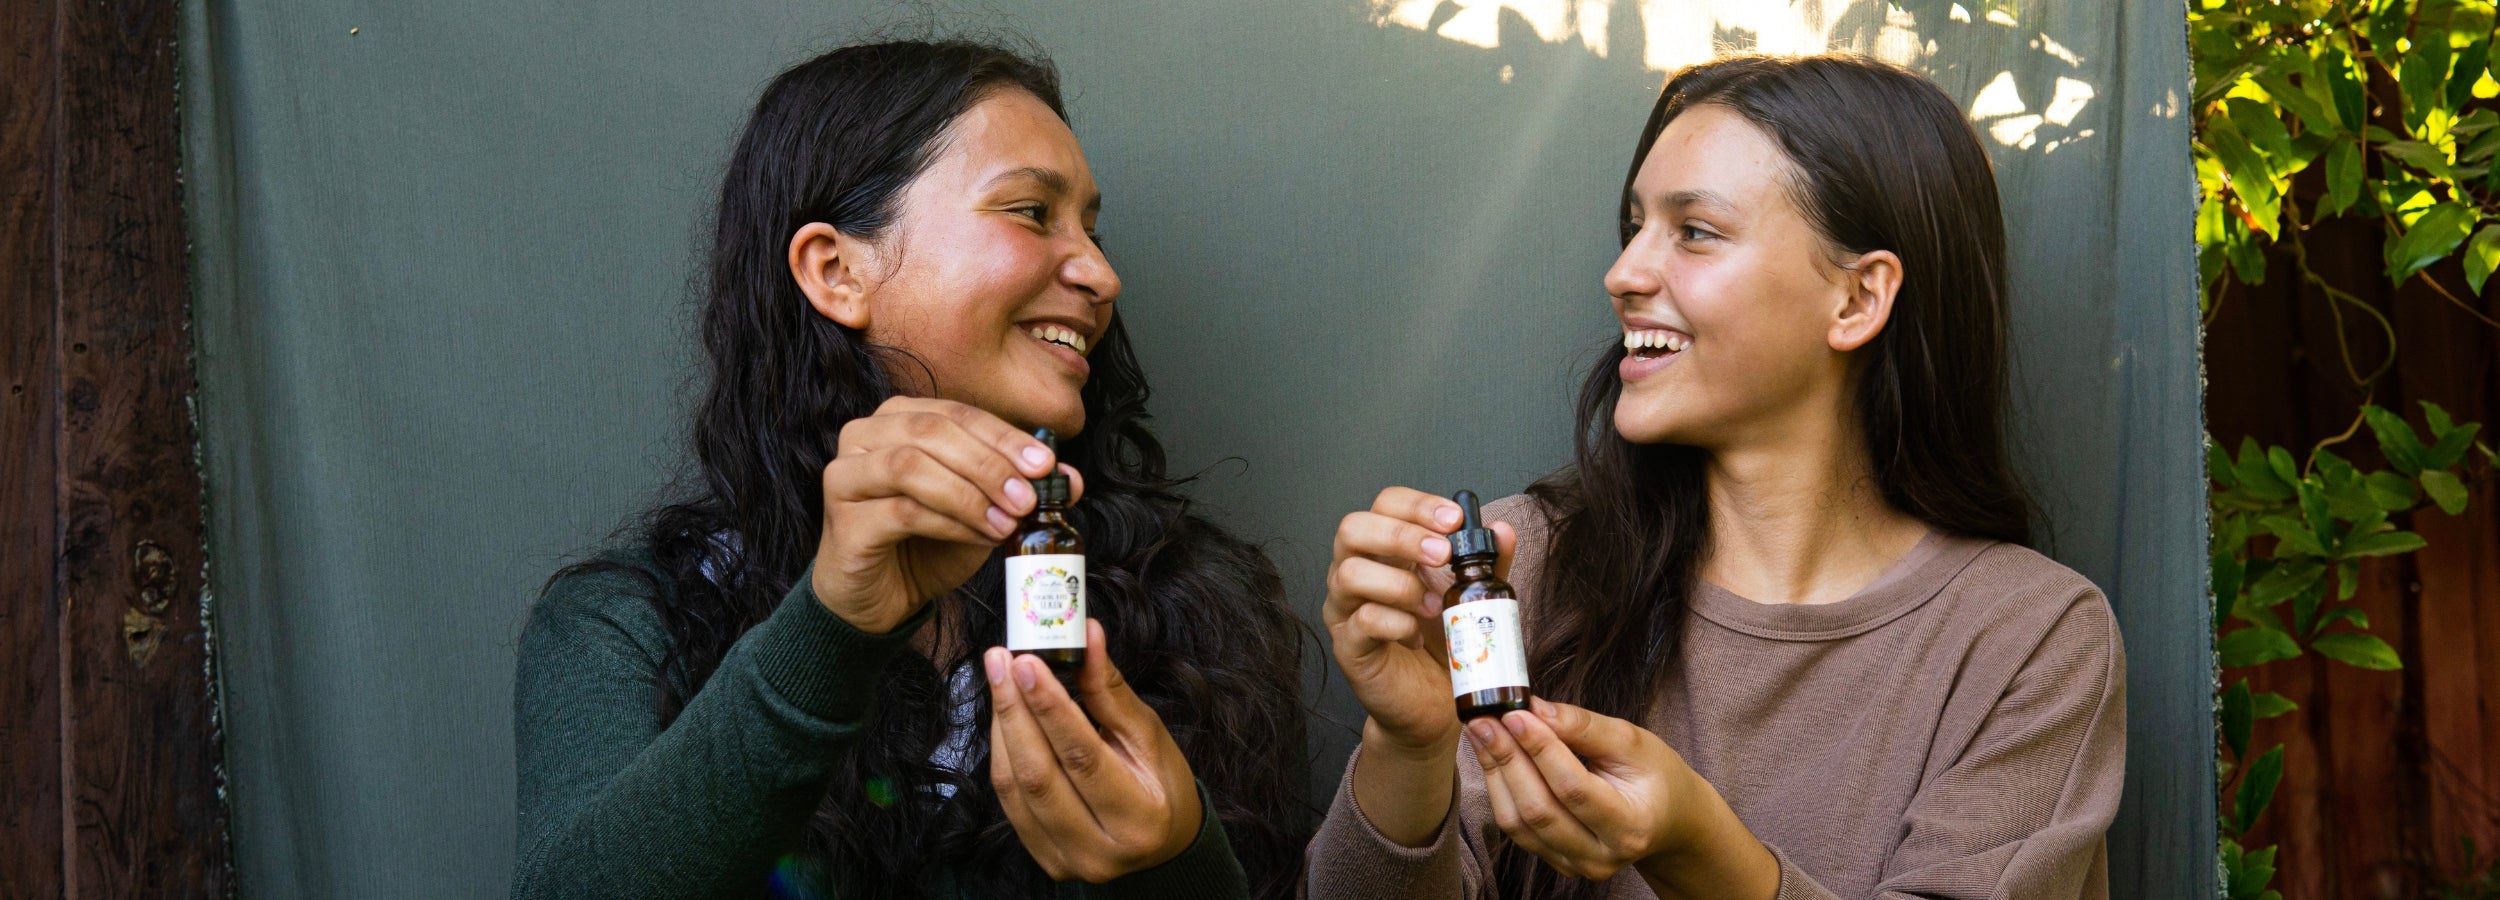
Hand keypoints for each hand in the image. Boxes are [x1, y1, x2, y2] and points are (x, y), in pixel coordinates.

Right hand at [811, 397, 1082, 632]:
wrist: (883, 597)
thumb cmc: (927, 544)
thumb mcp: (982, 510)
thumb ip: (1019, 488)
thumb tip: (1071, 478)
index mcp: (898, 418)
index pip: (957, 413)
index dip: (1004, 436)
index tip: (1046, 464)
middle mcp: (864, 435)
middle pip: (932, 431)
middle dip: (989, 463)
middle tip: (1028, 497)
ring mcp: (846, 474)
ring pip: (911, 466)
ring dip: (969, 493)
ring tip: (1007, 521)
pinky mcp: (843, 519)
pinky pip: (902, 511)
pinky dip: (949, 522)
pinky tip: (979, 536)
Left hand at [985, 621, 1202, 881]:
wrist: (1166, 847)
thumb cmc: (1163, 786)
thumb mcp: (1149, 736)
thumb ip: (1111, 691)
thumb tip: (1087, 636)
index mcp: (1140, 820)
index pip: (1083, 757)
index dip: (1050, 708)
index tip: (1027, 663)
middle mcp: (1100, 851)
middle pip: (1040, 775)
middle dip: (1014, 711)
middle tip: (1001, 661)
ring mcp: (1067, 861)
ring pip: (1016, 788)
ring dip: (1003, 727)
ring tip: (999, 679)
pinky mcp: (1045, 860)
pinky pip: (1010, 803)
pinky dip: (1003, 754)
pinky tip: (1005, 718)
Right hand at [1321, 487, 1517, 753]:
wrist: (1434, 705)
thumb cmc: (1444, 645)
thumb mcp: (1473, 598)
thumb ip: (1486, 564)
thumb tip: (1501, 529)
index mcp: (1384, 551)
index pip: (1384, 505)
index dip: (1417, 504)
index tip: (1454, 520)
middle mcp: (1354, 572)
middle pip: (1352, 528)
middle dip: (1402, 535)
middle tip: (1443, 555)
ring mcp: (1345, 610)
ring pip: (1349, 573)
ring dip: (1401, 584)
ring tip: (1434, 607)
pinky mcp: (1348, 648)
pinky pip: (1361, 622)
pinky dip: (1396, 623)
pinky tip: (1418, 635)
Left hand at [1468, 698, 1778, 897]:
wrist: (1668, 817)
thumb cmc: (1654, 775)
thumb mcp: (1632, 741)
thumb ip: (1584, 726)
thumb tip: (1535, 708)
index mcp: (1630, 826)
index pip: (1573, 788)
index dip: (1540, 750)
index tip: (1514, 714)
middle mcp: (1601, 856)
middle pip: (1539, 810)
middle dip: (1507, 759)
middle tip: (1484, 719)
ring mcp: (1576, 865)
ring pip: (1519, 823)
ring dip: (1496, 773)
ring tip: (1482, 732)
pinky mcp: (1556, 861)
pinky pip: (1517, 829)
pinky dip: (1500, 789)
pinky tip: (1494, 756)